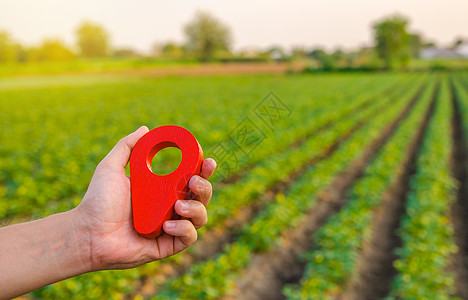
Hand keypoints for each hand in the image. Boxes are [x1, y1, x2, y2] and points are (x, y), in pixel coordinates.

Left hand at [74, 126, 215, 270]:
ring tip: (178, 205)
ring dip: (196, 208)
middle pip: (202, 196)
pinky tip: (167, 225)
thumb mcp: (111, 167)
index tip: (206, 161)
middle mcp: (170, 206)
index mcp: (162, 188)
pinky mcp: (167, 245)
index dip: (203, 169)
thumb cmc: (97, 201)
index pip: (191, 177)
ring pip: (200, 216)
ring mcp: (170, 226)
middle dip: (204, 187)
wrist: (86, 232)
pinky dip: (184, 229)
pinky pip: (189, 237)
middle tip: (193, 182)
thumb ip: (127, 146)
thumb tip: (145, 129)